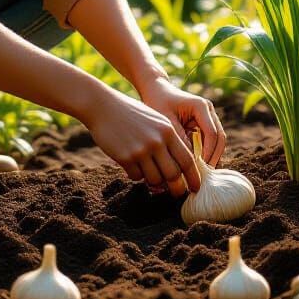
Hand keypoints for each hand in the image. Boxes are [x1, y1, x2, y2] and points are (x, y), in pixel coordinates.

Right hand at [84, 86, 199, 197]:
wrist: (103, 106)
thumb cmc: (132, 113)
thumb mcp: (156, 121)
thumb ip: (168, 142)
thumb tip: (178, 170)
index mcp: (168, 131)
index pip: (187, 160)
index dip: (193, 177)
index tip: (195, 188)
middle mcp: (157, 141)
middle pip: (173, 174)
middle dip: (177, 188)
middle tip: (176, 193)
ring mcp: (141, 150)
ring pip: (155, 179)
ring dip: (154, 182)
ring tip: (150, 174)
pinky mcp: (125, 157)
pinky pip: (137, 176)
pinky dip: (137, 175)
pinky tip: (132, 165)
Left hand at [138, 76, 226, 177]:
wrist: (156, 90)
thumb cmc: (158, 103)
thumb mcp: (166, 122)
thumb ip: (180, 139)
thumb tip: (191, 162)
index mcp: (201, 106)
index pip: (212, 133)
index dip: (208, 152)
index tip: (200, 167)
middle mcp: (209, 110)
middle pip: (220, 137)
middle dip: (214, 156)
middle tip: (205, 174)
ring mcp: (209, 116)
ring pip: (218, 140)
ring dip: (212, 155)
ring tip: (203, 172)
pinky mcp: (205, 123)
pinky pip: (210, 140)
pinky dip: (206, 152)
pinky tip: (199, 165)